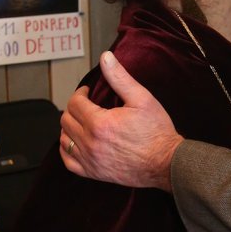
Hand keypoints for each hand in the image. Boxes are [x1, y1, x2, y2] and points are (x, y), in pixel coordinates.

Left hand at [61, 52, 183, 189]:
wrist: (166, 163)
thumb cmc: (157, 132)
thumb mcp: (142, 99)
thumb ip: (120, 78)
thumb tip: (106, 58)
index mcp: (100, 123)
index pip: (75, 103)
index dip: (80, 93)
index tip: (87, 92)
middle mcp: (91, 143)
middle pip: (66, 120)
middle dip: (74, 108)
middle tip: (85, 104)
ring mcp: (91, 160)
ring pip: (64, 139)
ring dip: (69, 127)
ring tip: (81, 121)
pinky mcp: (94, 173)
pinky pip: (69, 161)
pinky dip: (67, 150)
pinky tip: (74, 142)